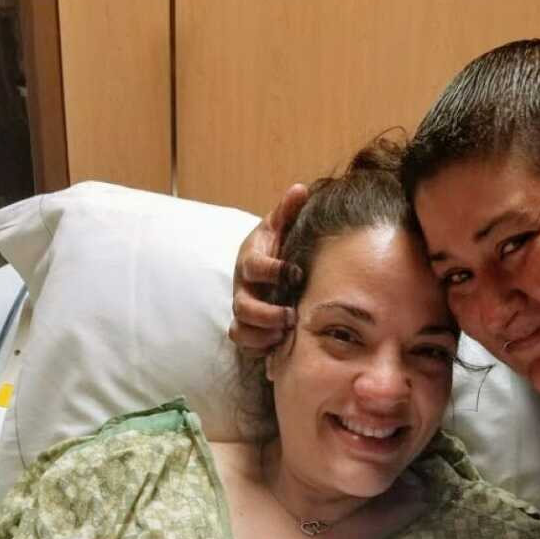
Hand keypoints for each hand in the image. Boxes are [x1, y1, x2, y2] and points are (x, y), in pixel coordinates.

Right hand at [229, 183, 308, 353]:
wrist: (264, 268)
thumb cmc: (276, 247)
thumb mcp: (280, 227)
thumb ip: (288, 211)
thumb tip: (299, 190)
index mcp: (250, 261)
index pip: (252, 267)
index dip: (272, 271)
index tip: (296, 273)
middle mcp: (242, 288)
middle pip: (243, 306)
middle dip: (267, 314)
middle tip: (291, 316)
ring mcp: (242, 310)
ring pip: (240, 329)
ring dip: (263, 335)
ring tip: (286, 333)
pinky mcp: (247, 329)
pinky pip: (245, 345)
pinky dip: (261, 348)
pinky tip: (281, 345)